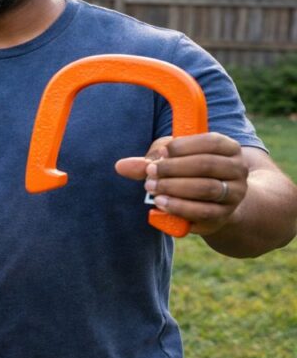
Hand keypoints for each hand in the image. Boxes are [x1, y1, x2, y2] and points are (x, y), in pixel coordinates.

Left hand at [115, 133, 248, 234]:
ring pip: (206, 188)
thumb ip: (149, 161)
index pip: (210, 142)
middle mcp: (237, 169)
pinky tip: (161, 203)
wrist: (212, 203)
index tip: (160, 154)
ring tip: (151, 187)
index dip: (182, 147)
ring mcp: (234, 194)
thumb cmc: (189, 172)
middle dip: (173, 168)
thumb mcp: (171, 160)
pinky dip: (179, 207)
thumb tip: (121, 166)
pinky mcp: (224, 215)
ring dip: (174, 187)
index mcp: (228, 148)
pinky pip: (203, 211)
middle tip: (150, 173)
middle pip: (206, 164)